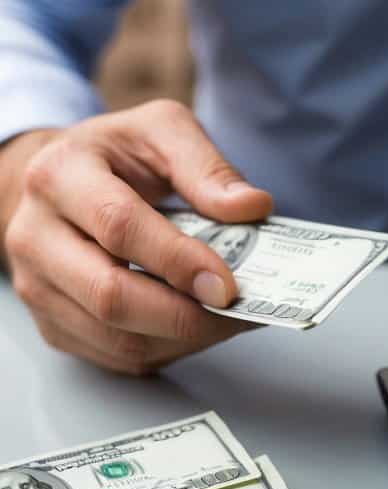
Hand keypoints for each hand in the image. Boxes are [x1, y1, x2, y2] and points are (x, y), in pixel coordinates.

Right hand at [3, 100, 272, 373]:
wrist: (59, 184)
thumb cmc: (115, 156)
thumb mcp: (161, 132)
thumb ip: (207, 167)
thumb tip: (251, 207)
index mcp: (60, 175)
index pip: (119, 226)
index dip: (178, 259)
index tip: (228, 282)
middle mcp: (34, 235)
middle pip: (110, 296)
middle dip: (186, 315)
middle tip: (239, 310)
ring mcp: (37, 287)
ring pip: (116, 338)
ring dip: (184, 338)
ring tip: (230, 319)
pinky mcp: (52, 325)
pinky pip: (116, 357)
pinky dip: (169, 349)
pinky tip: (200, 326)